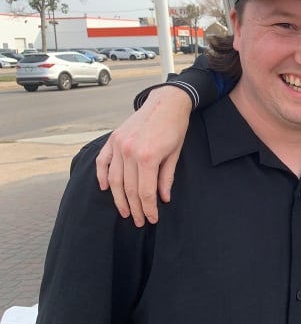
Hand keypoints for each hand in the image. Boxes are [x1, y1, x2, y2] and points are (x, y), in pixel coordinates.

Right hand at [95, 86, 191, 225]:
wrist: (166, 102)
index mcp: (147, 156)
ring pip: (114, 179)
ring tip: (125, 211)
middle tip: (139, 221)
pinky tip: (106, 189)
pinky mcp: (113, 139)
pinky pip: (102, 162)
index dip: (148, 208)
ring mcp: (118, 145)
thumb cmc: (175, 127)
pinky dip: (101, 176)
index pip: (145, 191)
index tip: (152, 219)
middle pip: (129, 188)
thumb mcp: (176, 153)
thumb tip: (163, 198)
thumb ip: (167, 177)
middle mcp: (129, 151)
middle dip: (135, 208)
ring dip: (119, 198)